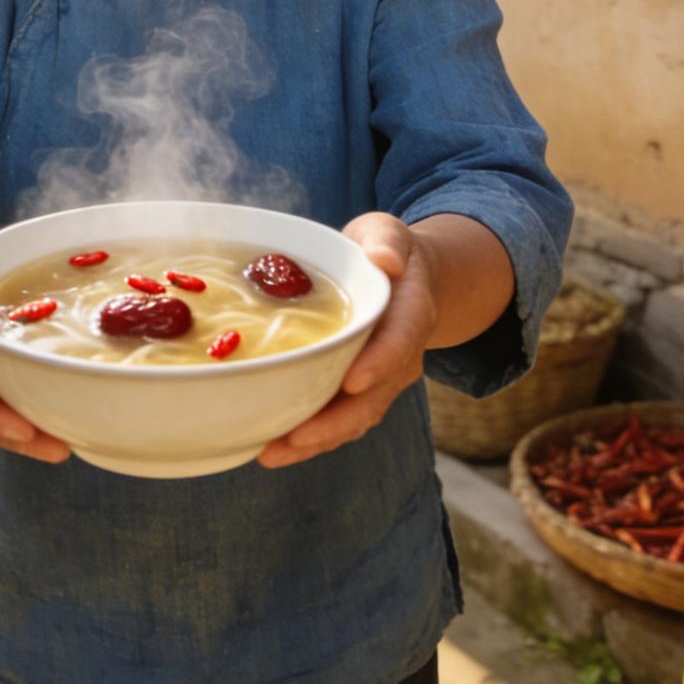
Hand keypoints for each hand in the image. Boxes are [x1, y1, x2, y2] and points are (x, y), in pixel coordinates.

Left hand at [258, 213, 436, 468]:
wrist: (401, 278)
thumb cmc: (383, 251)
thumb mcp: (386, 231)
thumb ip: (386, 241)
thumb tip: (386, 260)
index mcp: (411, 311)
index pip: (400, 340)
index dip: (379, 364)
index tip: (352, 382)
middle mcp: (402, 355)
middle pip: (375, 396)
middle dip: (337, 422)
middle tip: (295, 436)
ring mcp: (383, 379)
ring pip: (356, 418)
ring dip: (318, 439)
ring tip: (272, 452)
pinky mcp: (361, 391)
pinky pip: (340, 420)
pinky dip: (311, 438)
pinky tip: (272, 447)